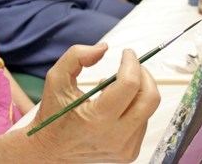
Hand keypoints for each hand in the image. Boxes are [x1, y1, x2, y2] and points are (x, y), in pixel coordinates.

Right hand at [28, 44, 159, 161]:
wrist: (51, 152)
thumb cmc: (54, 113)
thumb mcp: (56, 79)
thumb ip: (77, 56)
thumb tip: (104, 48)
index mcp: (97, 119)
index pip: (129, 85)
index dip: (131, 63)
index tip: (127, 53)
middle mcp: (115, 137)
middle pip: (150, 98)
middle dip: (144, 75)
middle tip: (131, 65)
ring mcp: (125, 148)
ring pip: (148, 109)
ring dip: (137, 91)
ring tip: (114, 87)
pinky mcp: (130, 152)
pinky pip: (143, 121)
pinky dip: (134, 106)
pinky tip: (115, 104)